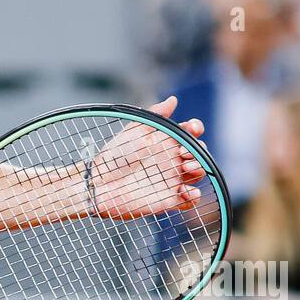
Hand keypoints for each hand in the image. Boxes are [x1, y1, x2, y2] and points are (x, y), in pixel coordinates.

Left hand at [89, 96, 206, 217]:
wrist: (99, 184)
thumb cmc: (114, 156)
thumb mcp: (134, 132)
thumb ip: (155, 116)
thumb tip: (173, 100)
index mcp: (164, 142)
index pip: (189, 132)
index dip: (195, 128)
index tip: (192, 127)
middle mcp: (171, 160)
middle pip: (198, 153)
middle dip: (199, 150)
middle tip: (183, 153)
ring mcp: (171, 180)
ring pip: (197, 174)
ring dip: (199, 169)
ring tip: (187, 168)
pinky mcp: (169, 200)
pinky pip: (189, 200)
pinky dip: (194, 197)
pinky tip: (187, 192)